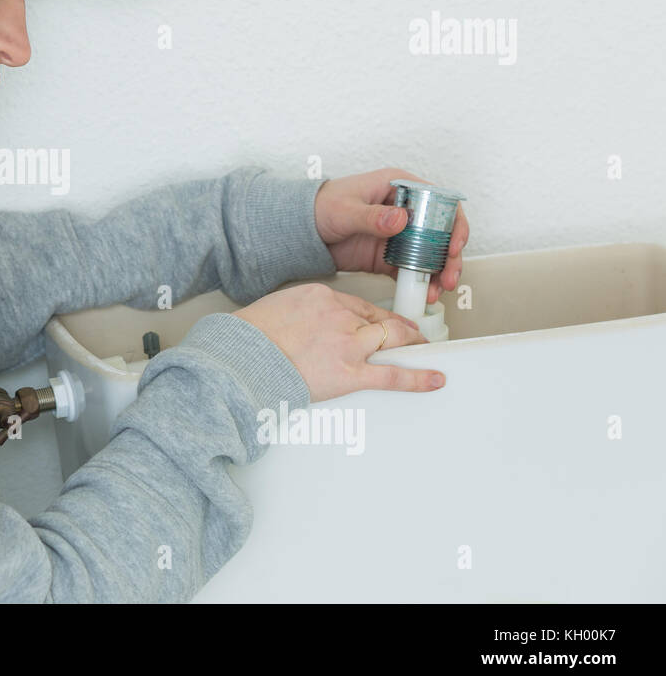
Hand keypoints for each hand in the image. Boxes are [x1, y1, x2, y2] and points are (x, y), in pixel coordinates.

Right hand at [234, 283, 442, 402]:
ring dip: (411, 344)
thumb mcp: (279, 308)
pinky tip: (433, 378)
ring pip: (392, 339)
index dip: (375, 315)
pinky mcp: (350, 373)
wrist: (242, 358)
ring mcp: (347, 344)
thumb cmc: (251, 337)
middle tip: (411, 334)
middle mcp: (340, 316)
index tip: (381, 320)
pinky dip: (418, 378)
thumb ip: (303, 312)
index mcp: (321, 296)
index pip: (359, 304)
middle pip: (380, 318)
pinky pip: (392, 375)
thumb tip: (309, 325)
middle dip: (400, 327)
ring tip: (423, 350)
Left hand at [314, 168, 468, 305]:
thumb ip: (372, 215)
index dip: (453, 223)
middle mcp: (405, 212)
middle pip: (442, 233)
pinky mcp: (390, 257)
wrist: (302, 230)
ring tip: (438, 290)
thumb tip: (400, 219)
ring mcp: (400, 236)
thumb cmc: (320, 206)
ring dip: (439, 273)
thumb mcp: (345, 208)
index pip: (440, 202)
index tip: (454, 245)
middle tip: (449, 275)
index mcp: (400, 188)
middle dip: (451, 256)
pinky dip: (421, 283)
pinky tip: (424, 293)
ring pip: (432, 255)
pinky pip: (412, 271)